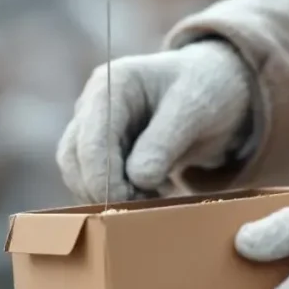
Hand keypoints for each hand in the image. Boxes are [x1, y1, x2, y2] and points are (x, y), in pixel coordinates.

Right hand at [56, 40, 252, 203]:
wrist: (215, 85)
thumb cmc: (206, 88)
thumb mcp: (195, 109)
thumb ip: (164, 143)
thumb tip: (137, 179)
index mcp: (111, 85)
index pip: (90, 142)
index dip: (104, 180)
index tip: (132, 201)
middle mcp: (92, 104)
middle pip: (73, 159)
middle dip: (102, 190)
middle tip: (144, 203)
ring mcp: (92, 125)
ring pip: (76, 172)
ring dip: (106, 194)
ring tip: (150, 196)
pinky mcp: (100, 146)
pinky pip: (92, 178)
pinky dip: (114, 193)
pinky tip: (148, 192)